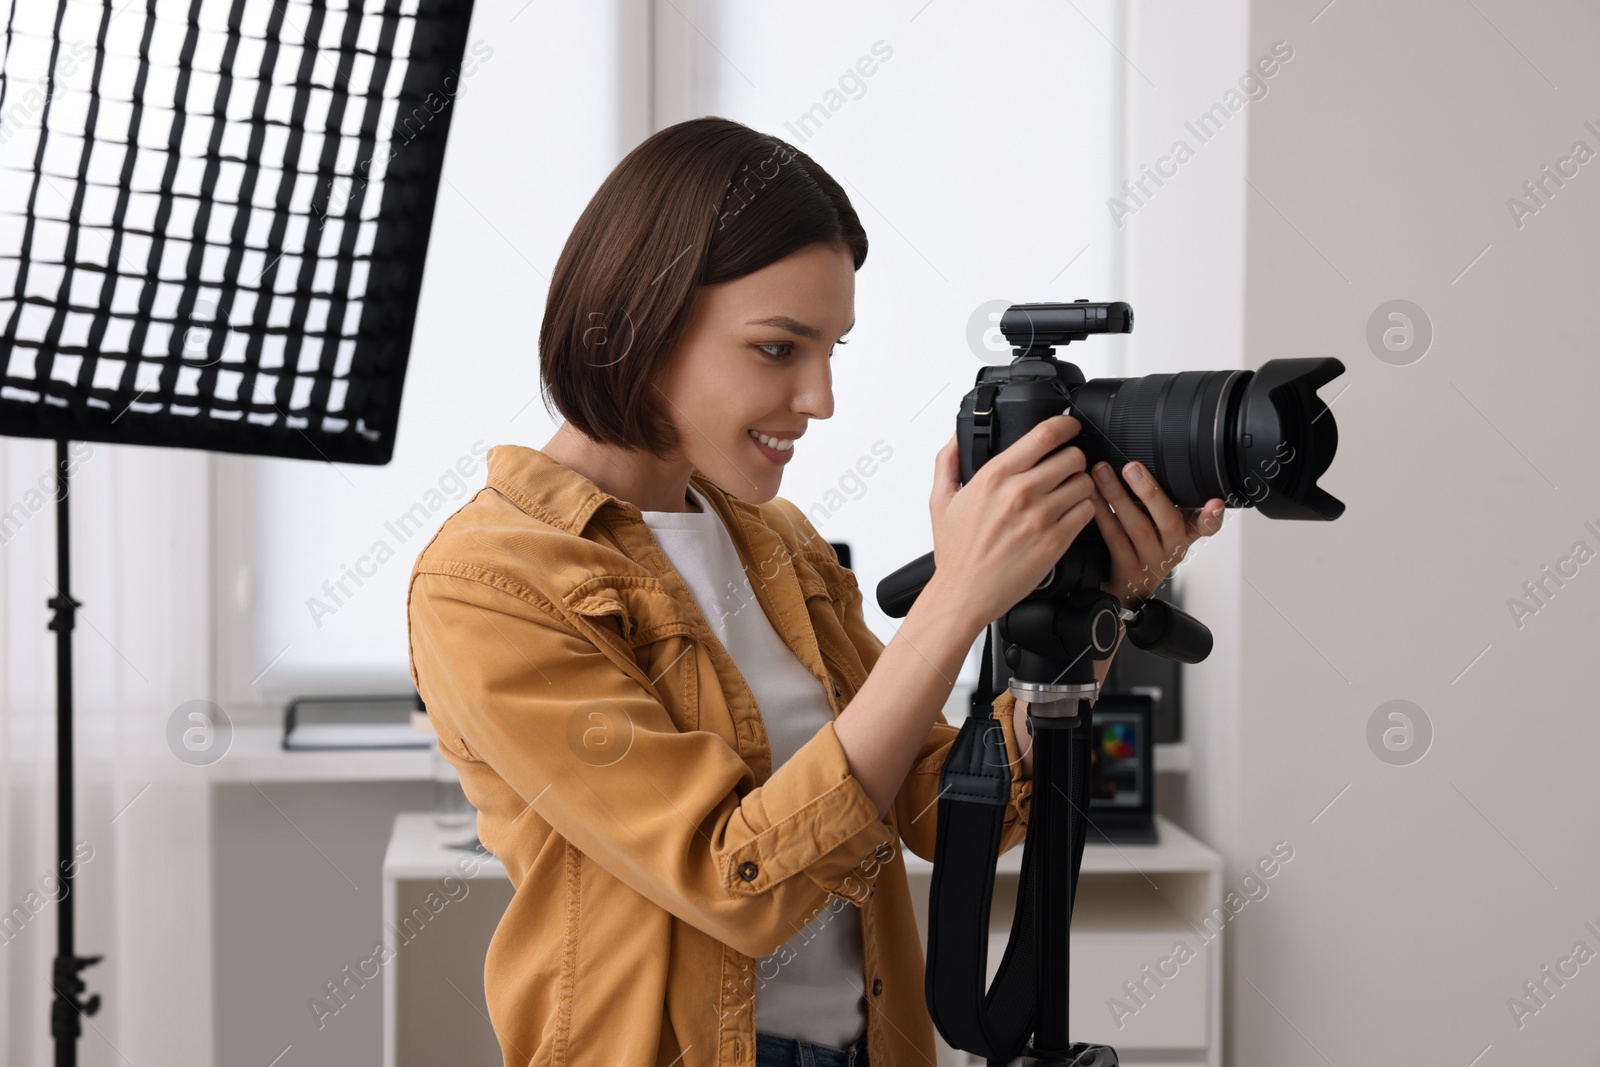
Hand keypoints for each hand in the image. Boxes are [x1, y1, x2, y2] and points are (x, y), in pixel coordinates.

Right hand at [928, 415, 1097, 633]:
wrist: (964, 593)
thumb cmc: (956, 552)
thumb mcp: (940, 500)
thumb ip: (948, 461)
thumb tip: (957, 437)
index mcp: (995, 476)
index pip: (1044, 434)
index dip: (1065, 425)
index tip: (1069, 427)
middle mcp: (1020, 493)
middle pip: (1072, 456)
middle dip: (1072, 458)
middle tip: (1066, 468)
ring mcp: (1040, 517)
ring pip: (1083, 483)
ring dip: (1080, 485)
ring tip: (1067, 493)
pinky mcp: (1055, 541)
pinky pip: (1086, 512)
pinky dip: (1082, 510)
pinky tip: (1068, 515)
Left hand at [1088, 459, 1224, 609]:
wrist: (1126, 589)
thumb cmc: (1143, 547)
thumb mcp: (1162, 526)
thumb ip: (1161, 501)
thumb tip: (1142, 463)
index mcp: (1184, 534)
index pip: (1207, 526)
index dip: (1213, 515)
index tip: (1216, 502)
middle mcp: (1171, 549)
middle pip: (1169, 521)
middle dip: (1150, 492)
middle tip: (1131, 467)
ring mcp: (1149, 562)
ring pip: (1137, 528)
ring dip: (1118, 497)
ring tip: (1102, 473)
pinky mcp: (1127, 571)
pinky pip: (1114, 539)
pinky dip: (1102, 515)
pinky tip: (1091, 498)